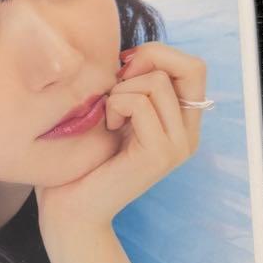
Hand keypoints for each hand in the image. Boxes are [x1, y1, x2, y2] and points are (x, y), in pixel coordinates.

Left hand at [36, 42, 206, 246]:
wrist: (69, 208)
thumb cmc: (82, 159)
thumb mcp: (112, 112)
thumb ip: (131, 85)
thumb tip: (130, 53)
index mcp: (181, 123)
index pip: (193, 67)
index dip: (159, 54)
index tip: (122, 70)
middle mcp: (188, 134)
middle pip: (192, 67)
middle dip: (148, 61)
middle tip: (116, 85)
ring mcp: (178, 145)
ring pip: (157, 82)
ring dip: (121, 90)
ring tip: (108, 116)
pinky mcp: (159, 154)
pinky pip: (141, 103)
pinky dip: (116, 105)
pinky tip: (107, 128)